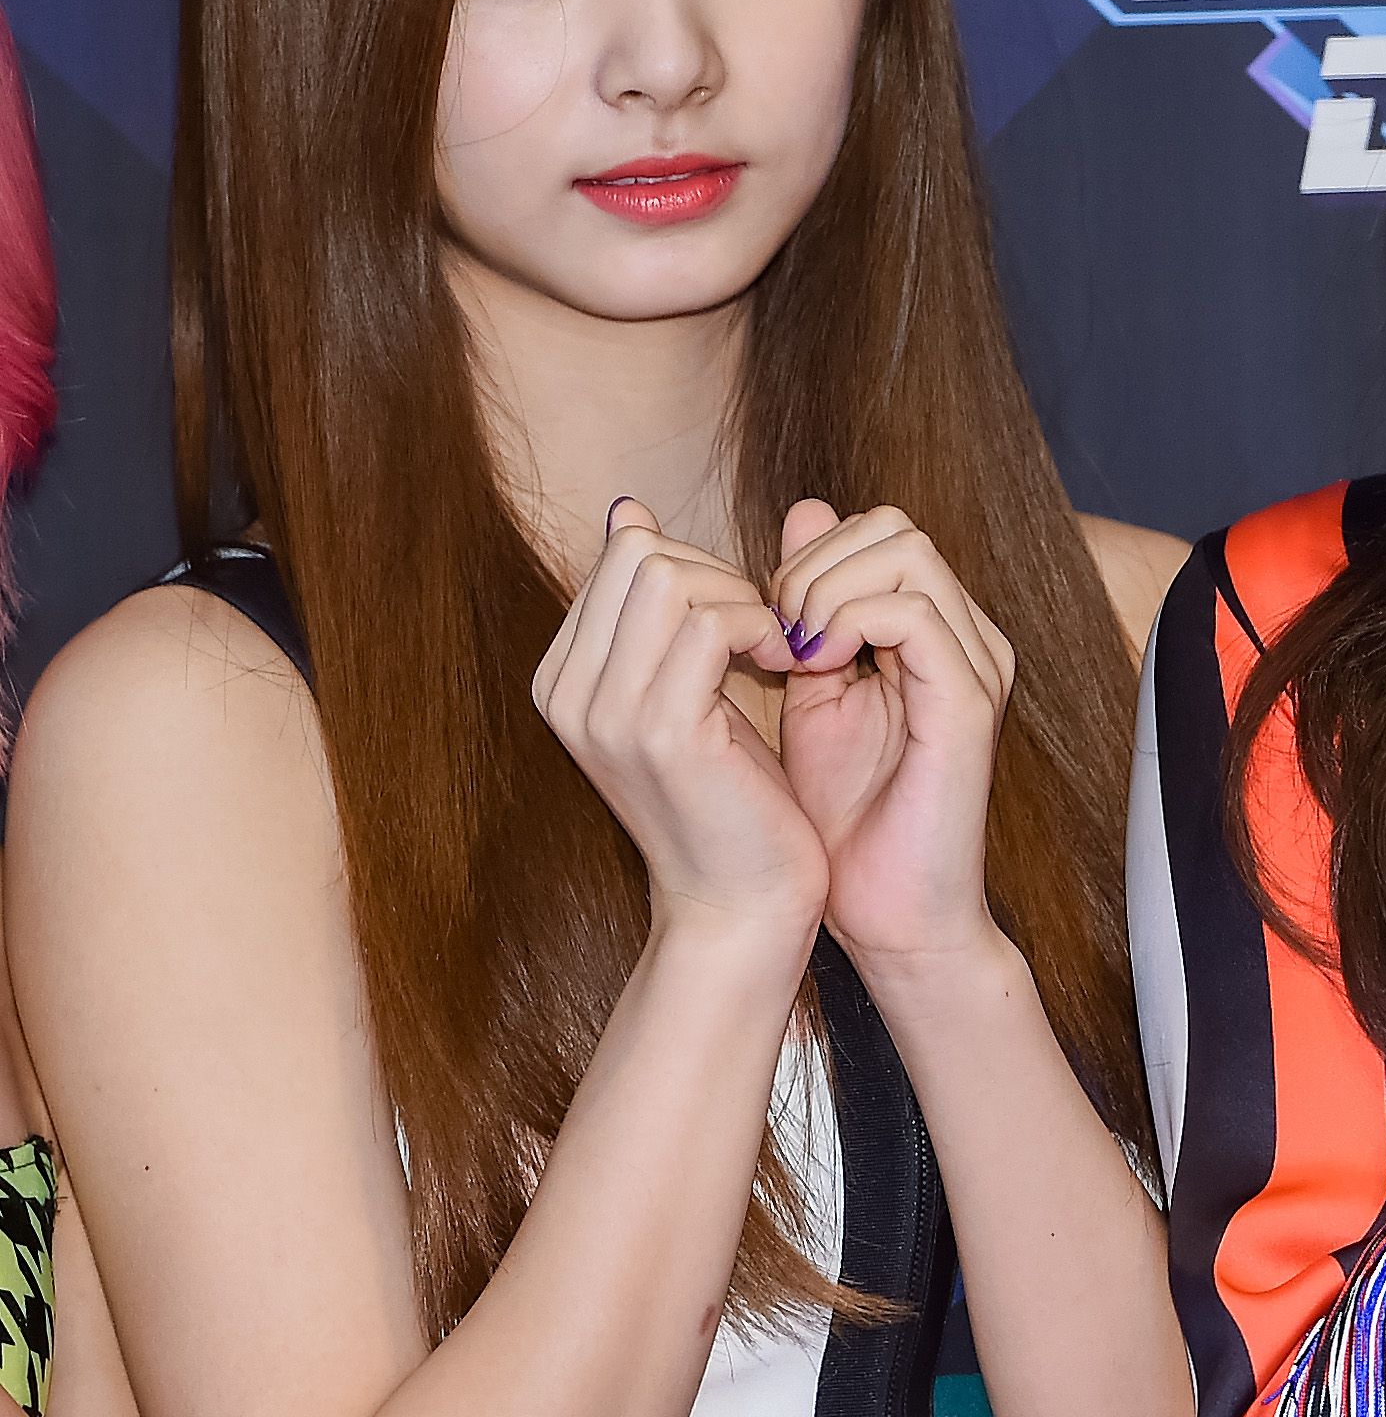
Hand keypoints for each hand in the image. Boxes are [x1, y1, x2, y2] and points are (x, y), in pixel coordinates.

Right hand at [533, 498, 824, 941]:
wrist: (742, 907)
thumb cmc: (732, 798)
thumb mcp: (690, 689)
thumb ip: (661, 611)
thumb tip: (631, 510)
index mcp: (565, 678)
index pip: (625, 554)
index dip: (704, 570)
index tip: (747, 623)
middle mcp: (567, 692)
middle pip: (642, 553)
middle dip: (723, 574)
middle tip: (770, 634)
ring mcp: (605, 713)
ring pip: (672, 576)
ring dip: (746, 600)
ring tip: (781, 652)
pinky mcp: (660, 732)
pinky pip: (711, 622)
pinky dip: (762, 628)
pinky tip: (790, 668)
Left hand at [766, 499, 1021, 970]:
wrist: (885, 914)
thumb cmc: (841, 820)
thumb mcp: (804, 690)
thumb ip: (803, 607)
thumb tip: (797, 512)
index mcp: (931, 632)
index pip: (875, 530)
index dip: (805, 557)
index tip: (759, 621)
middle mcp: (966, 636)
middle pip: (893, 526)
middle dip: (810, 565)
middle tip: (769, 632)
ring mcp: (975, 664)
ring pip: (904, 553)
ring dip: (823, 589)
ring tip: (787, 652)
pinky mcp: (968, 701)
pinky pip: (913, 613)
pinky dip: (846, 623)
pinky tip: (809, 668)